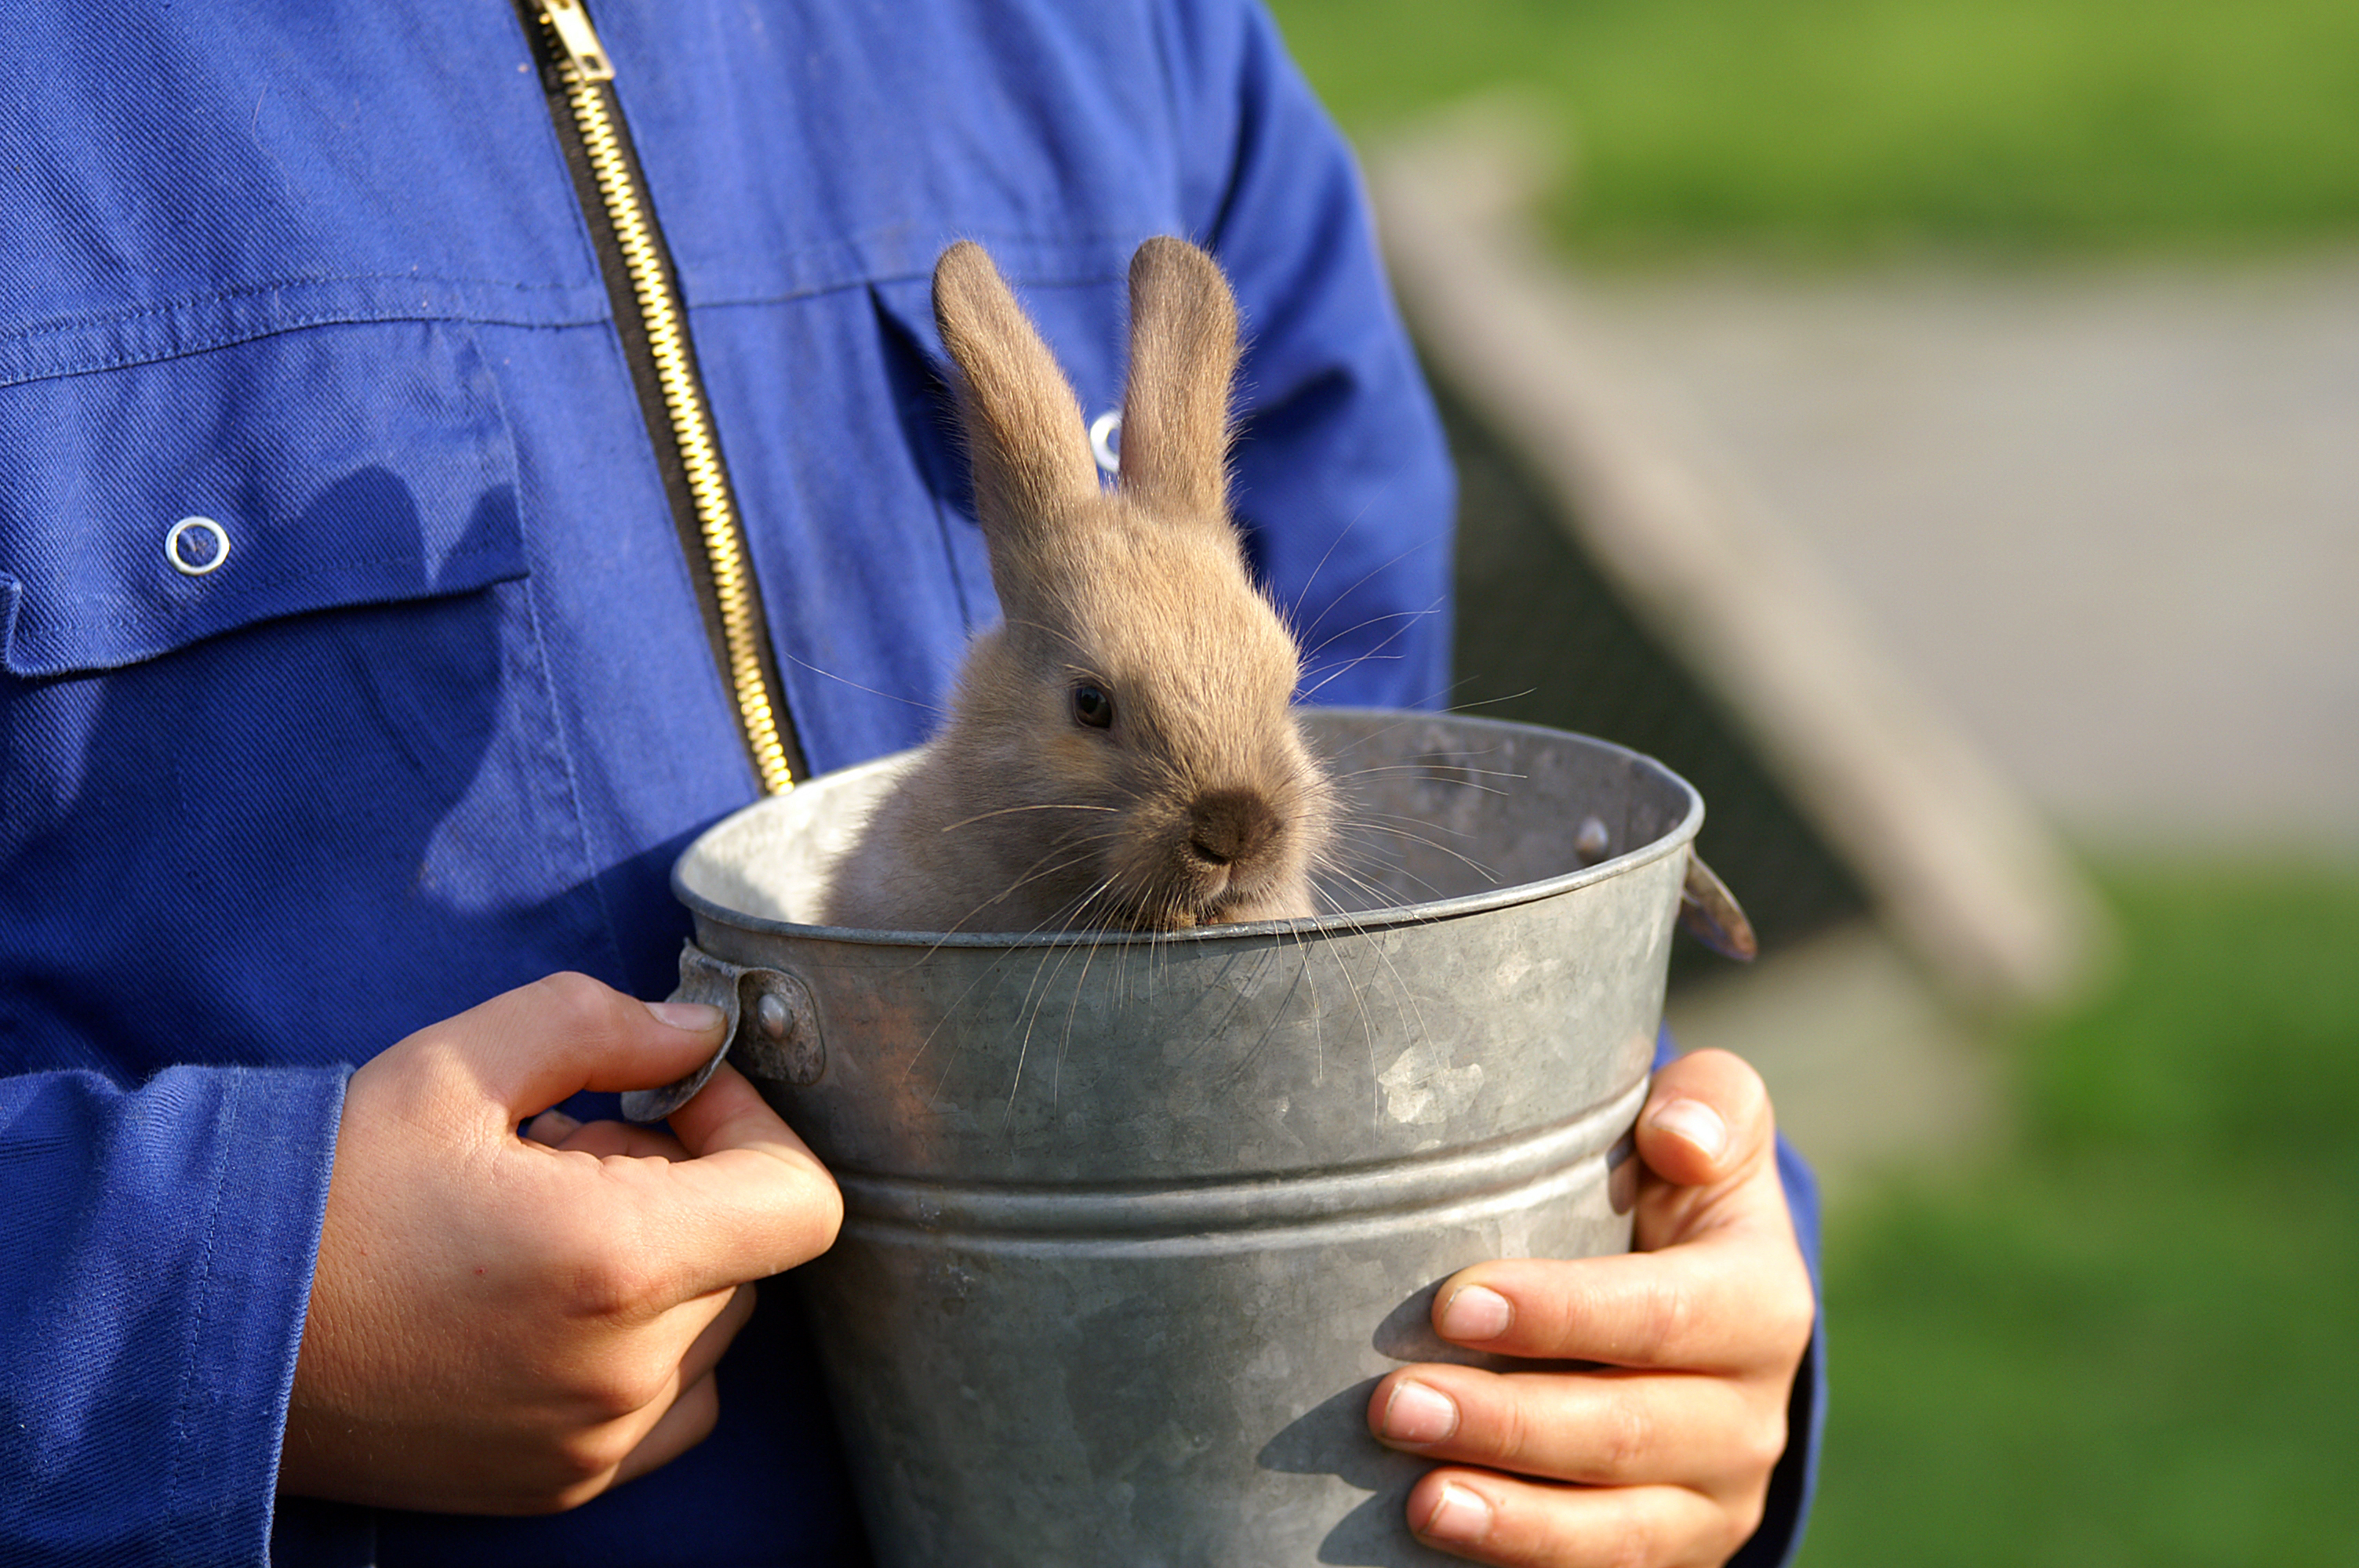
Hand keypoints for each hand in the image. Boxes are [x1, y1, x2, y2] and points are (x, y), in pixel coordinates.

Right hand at [278, 973, 842, 1513]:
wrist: (203, 1338)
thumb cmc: (327, 1193)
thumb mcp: (454, 1066)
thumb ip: (601, 1027)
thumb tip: (700, 1029)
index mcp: (617, 1262)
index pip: (802, 1203)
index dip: (754, 1128)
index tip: (675, 1098)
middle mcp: (624, 1370)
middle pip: (750, 1255)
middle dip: (687, 1183)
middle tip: (570, 1149)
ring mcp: (598, 1441)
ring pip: (714, 1324)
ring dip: (663, 1262)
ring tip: (541, 1223)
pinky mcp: (565, 1484)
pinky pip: (673, 1401)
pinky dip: (641, 1343)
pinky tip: (542, 1300)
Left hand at [1367, 1049, 1814, 1565]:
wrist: (1703, 1300)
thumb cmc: (1676, 1189)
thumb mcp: (1713, 1129)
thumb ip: (1714, 1106)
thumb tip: (1679, 1136)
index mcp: (1761, 1301)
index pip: (1662, 1316)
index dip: (1561, 1315)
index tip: (1452, 1302)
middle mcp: (1749, 1414)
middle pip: (1627, 1431)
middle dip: (1506, 1423)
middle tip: (1392, 1403)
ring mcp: (1714, 1498)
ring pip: (1621, 1529)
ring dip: (1513, 1518)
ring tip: (1420, 1499)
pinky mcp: (1673, 1550)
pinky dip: (1530, 1561)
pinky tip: (1444, 1542)